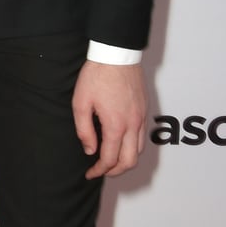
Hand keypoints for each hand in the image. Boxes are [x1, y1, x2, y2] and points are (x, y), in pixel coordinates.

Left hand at [72, 61, 146, 178]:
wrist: (116, 53)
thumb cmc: (96, 75)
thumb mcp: (81, 102)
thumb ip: (84, 130)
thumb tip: (90, 150)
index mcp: (115, 125)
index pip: (110, 159)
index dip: (99, 171)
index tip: (90, 173)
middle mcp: (132, 124)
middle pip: (130, 161)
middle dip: (115, 171)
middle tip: (102, 171)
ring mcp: (141, 117)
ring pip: (139, 150)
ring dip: (126, 160)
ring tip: (111, 159)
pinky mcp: (144, 109)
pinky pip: (142, 136)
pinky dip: (133, 146)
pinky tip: (121, 141)